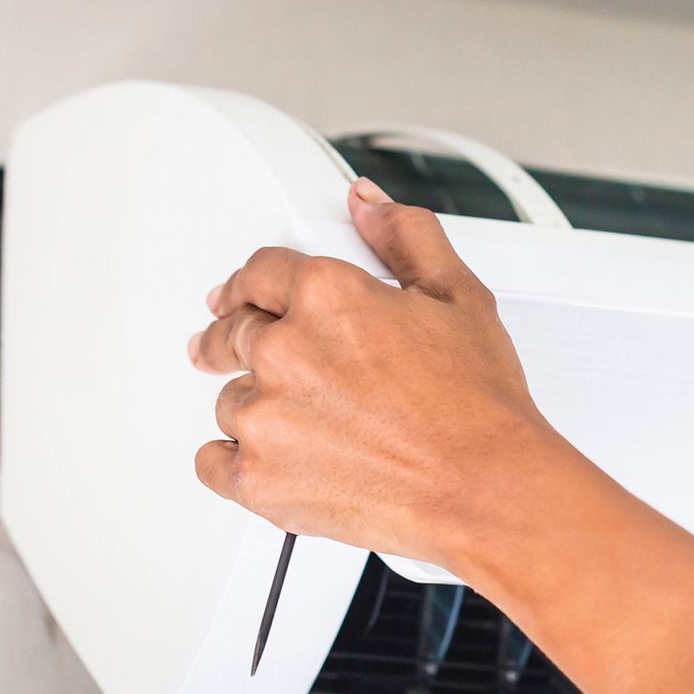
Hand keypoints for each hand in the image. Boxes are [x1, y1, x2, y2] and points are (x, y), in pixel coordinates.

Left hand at [190, 177, 561, 568]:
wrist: (482, 488)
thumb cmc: (476, 406)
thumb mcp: (459, 296)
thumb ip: (407, 236)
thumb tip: (369, 205)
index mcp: (326, 294)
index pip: (258, 272)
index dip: (248, 281)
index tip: (238, 294)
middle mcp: (285, 351)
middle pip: (230, 332)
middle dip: (228, 337)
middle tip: (226, 348)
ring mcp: (265, 418)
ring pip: (229, 401)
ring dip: (253, 405)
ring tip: (301, 422)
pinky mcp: (258, 479)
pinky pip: (211, 463)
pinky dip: (232, 462)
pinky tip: (267, 460)